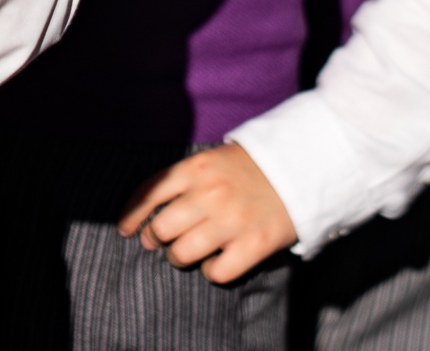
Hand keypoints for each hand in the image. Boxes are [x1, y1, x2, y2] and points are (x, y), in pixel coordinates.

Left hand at [116, 143, 298, 283]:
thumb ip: (183, 179)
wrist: (303, 168)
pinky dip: (211, 271)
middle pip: (162, 228)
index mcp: (198, 167)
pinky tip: (217, 262)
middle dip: (156, 239)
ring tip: (187, 253)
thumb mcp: (213, 159)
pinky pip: (216, 272)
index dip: (132, 215)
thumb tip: (148, 214)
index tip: (126, 229)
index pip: (150, 192)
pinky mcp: (254, 244)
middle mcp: (211, 193)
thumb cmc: (251, 167)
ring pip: (182, 253)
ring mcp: (233, 220)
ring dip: (180, 257)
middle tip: (162, 241)